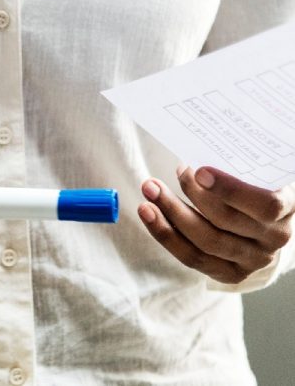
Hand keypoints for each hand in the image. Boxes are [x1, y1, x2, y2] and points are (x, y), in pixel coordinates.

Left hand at [137, 166, 293, 283]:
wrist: (268, 222)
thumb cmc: (256, 185)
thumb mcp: (257, 173)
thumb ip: (237, 166)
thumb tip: (195, 154)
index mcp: (287, 209)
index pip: (264, 205)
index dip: (230, 189)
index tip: (199, 171)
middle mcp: (274, 239)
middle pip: (225, 223)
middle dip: (185, 199)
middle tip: (154, 182)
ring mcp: (253, 260)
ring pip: (205, 243)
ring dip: (169, 216)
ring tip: (148, 194)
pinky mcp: (231, 273)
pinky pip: (192, 258)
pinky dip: (166, 235)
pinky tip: (150, 214)